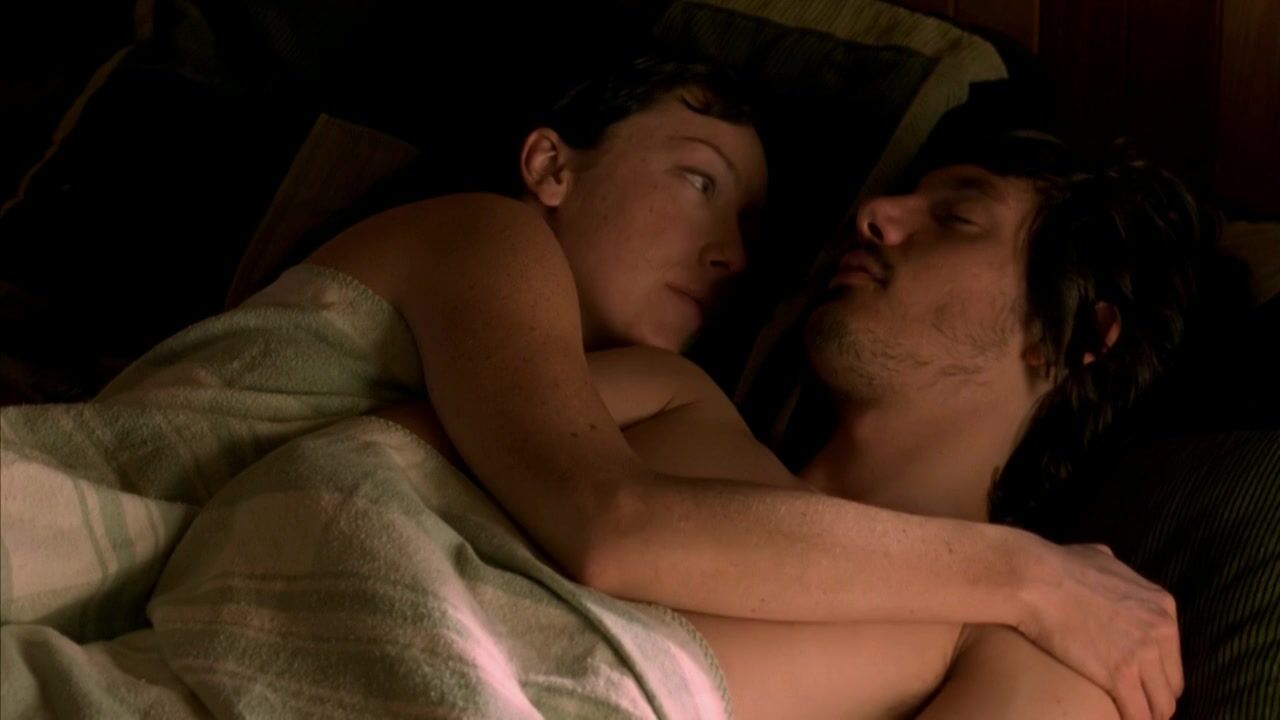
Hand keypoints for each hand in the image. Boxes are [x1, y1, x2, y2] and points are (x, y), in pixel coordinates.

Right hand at [1016, 541, 1182, 719]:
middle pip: (1171, 684)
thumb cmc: (1060, 565)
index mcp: (1162, 606)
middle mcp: (1160, 630)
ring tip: (1129, 717)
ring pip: (1160, 705)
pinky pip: (1137, 713)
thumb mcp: (1102, 557)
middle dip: (1154, 697)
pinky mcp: (1119, 675)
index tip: (1140, 682)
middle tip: (1133, 704)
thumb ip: (1116, 570)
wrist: (1037, 580)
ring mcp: (1142, 654)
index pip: (1173, 656)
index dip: (1156, 674)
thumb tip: (1106, 567)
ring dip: (1145, 714)